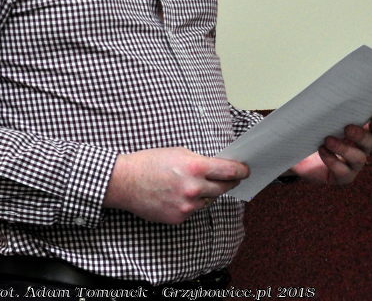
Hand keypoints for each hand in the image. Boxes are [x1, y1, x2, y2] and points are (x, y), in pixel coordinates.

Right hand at [103, 147, 248, 223]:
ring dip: (206, 194)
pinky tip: (177, 195)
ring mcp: (186, 206)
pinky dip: (190, 203)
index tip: (246, 171)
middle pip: (223, 188)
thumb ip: (200, 161)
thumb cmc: (150, 163)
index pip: (229, 171)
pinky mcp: (178, 218)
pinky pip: (193, 210)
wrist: (125, 182)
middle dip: (227, 182)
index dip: (241, 171)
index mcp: (195, 167)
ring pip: (208, 201)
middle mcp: (193, 188)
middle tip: (228, 178)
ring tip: (190, 184)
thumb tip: (219, 167)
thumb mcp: (179, 152)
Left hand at [289, 114, 371, 185]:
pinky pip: (343, 171)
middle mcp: (360, 149)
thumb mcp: (315, 122)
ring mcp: (353, 165)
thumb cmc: (309, 135)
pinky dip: (333, 160)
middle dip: (361, 135)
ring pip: (359, 158)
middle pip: (370, 143)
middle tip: (347, 128)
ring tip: (328, 140)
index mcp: (358, 132)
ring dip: (345, 148)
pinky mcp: (343, 178)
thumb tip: (323, 98)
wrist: (296, 156)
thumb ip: (324, 113)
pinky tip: (322, 151)